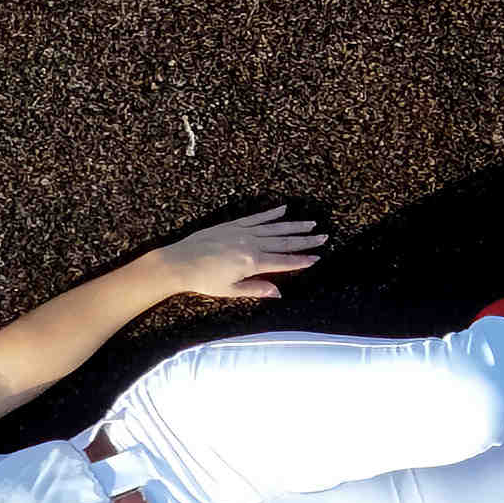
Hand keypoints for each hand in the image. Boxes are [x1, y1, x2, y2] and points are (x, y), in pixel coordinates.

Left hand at [147, 204, 332, 305]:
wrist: (179, 262)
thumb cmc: (203, 281)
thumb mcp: (231, 291)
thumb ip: (256, 289)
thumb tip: (278, 293)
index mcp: (252, 263)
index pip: (283, 262)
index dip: (302, 260)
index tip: (317, 258)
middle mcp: (251, 244)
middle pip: (284, 242)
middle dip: (306, 240)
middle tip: (324, 236)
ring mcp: (243, 232)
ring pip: (275, 228)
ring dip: (294, 226)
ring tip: (311, 224)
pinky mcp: (233, 225)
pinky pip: (257, 217)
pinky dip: (271, 213)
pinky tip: (284, 209)